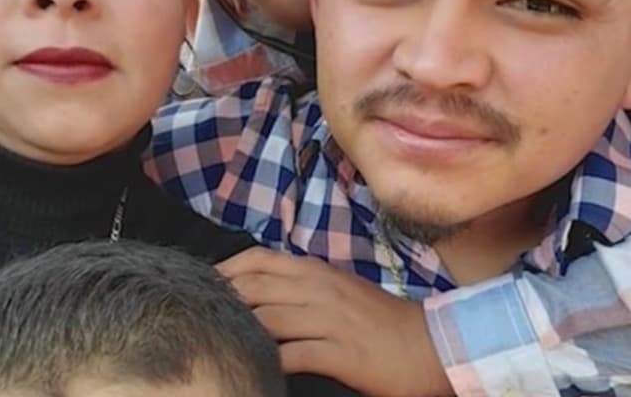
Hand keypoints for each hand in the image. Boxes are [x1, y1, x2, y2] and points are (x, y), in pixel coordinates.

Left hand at [218, 247, 452, 396]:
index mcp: (315, 270)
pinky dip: (268, 364)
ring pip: (265, 320)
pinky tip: (256, 371)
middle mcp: (317, 289)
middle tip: (201, 320)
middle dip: (222, 304)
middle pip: (252, 288)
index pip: (256, 260)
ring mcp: (327, 320)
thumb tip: (257, 292)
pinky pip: (290, 356)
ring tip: (221, 346)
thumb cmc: (379, 321)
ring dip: (240, 334)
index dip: (224, 273)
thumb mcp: (338, 289)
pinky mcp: (338, 353)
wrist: (428, 346)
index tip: (203, 291)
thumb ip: (300, 286)